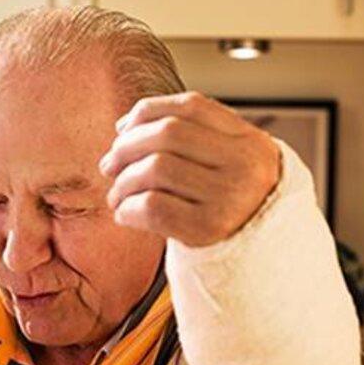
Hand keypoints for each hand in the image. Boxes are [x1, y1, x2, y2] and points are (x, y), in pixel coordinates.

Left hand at [99, 91, 280, 246]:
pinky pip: (151, 207)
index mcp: (249, 141)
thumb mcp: (223, 165)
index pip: (190, 106)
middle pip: (167, 133)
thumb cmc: (223, 207)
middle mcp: (245, 164)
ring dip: (123, 182)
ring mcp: (229, 197)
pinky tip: (125, 214)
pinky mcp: (208, 229)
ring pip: (155, 168)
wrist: (254, 258)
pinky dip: (127, 208)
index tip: (122, 131)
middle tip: (109, 165)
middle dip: (126, 146)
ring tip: (117, 195)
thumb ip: (186, 139)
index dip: (147, 112)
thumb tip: (124, 126)